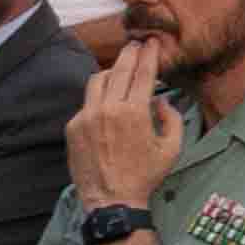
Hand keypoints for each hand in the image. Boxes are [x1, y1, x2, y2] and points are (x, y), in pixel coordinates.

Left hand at [66, 41, 182, 207]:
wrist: (111, 201)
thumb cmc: (145, 176)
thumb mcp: (171, 148)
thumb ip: (172, 119)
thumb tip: (161, 101)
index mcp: (134, 112)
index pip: (143, 73)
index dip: (148, 55)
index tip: (151, 43)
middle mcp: (108, 109)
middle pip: (118, 70)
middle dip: (129, 54)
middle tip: (135, 44)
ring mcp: (86, 117)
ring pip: (97, 81)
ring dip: (110, 72)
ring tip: (119, 71)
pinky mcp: (73, 127)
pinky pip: (86, 103)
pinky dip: (98, 99)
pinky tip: (106, 104)